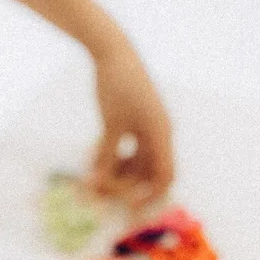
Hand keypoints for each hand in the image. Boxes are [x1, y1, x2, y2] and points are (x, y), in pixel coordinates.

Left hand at [88, 49, 173, 205]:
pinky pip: (129, 146)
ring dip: (118, 171)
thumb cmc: (116, 87)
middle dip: (127, 185)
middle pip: (149, 170)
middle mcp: (160, 132)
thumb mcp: (111, 125)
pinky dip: (114, 155)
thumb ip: (107, 156)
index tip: (129, 207)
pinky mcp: (136, 120)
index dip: (151, 194)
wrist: (114, 52)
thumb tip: (98, 185)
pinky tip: (94, 160)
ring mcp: (148, 126)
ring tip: (93, 178)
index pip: (165, 175)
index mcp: (161, 134)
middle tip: (102, 196)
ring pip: (137, 159)